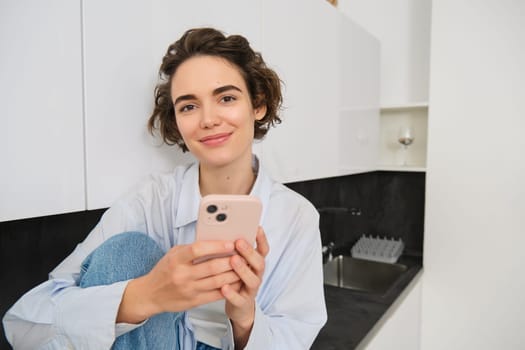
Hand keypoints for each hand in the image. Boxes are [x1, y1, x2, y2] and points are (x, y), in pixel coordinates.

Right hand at [117, 240, 239, 323]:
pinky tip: (237, 280)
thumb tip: (215, 240)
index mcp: (176, 259)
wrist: (150, 294)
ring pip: (218, 281)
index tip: (231, 243)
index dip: (216, 246)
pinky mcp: (194, 302)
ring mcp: (189, 290)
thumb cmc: (165, 270)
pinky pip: (217, 294)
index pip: (198, 250)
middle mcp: (182, 275)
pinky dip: (230, 287)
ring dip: (234, 273)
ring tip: (244, 266)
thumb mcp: (173, 254)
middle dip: (231, 260)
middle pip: (212, 267)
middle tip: (244, 254)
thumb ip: (191, 248)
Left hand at [222, 227, 268, 347]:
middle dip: (249, 252)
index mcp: (255, 263)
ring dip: (243, 269)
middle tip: (239, 242)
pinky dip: (232, 293)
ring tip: (233, 260)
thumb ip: (234, 251)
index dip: (262, 239)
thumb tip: (223, 232)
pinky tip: (224, 287)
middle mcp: (256, 275)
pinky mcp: (243, 303)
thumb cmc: (235, 279)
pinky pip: (239, 298)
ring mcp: (251, 289)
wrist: (239, 307)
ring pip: (252, 280)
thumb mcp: (238, 263)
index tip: (257, 227)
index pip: (263, 250)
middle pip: (259, 262)